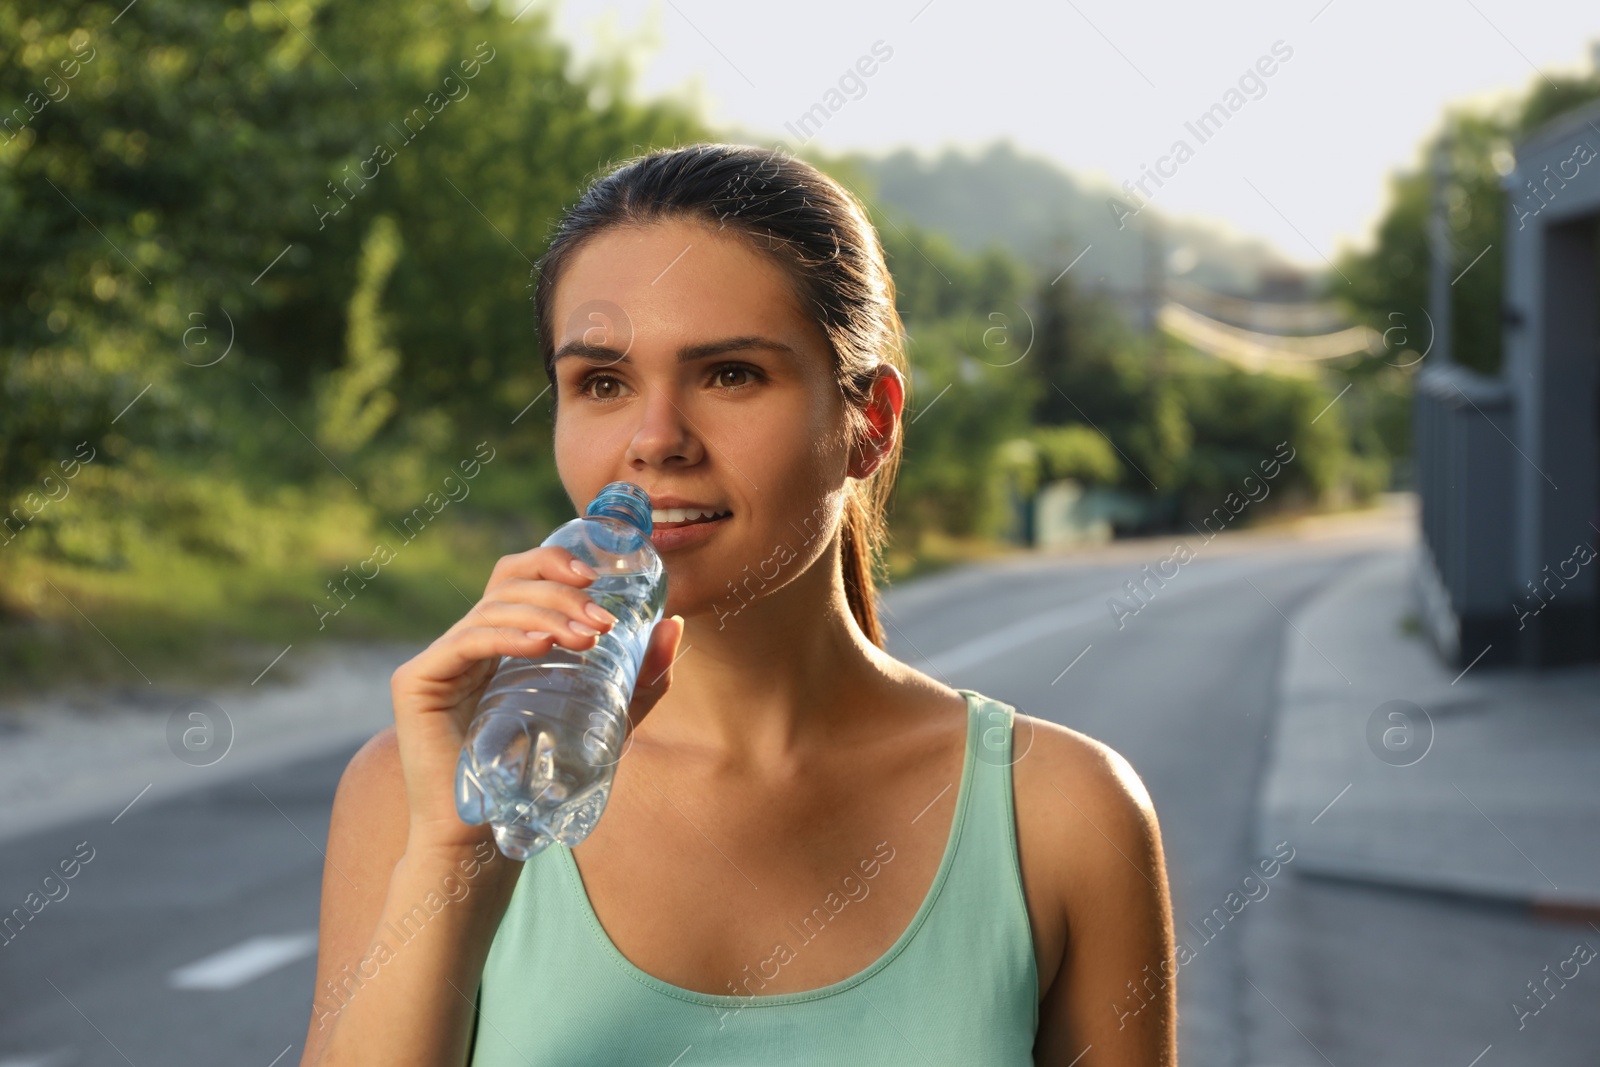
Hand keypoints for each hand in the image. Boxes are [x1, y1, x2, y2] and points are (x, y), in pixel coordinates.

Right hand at [387, 545, 681, 856]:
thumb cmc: (539, 779)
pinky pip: (466, 641)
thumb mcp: (605, 718)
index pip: (521, 577)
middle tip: (602, 622)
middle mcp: (467, 640)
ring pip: (493, 607)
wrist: (483, 839)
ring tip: (587, 639)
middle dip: (561, 593)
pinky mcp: (417, 680)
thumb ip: (639, 677)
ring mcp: (439, 658)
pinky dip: (509, 636)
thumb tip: (675, 624)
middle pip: (508, 582)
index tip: (598, 576)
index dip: (555, 562)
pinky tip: (543, 647)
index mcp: (502, 640)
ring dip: (546, 615)